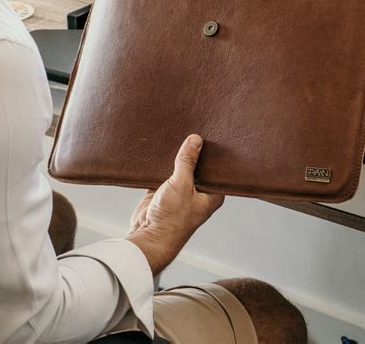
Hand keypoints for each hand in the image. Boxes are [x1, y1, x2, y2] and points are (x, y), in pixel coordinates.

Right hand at [126, 135, 223, 274]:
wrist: (148, 237)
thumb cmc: (173, 219)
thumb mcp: (182, 185)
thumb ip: (187, 162)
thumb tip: (196, 139)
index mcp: (211, 194)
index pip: (215, 168)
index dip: (213, 152)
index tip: (211, 133)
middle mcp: (198, 193)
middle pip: (197, 166)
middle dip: (193, 152)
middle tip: (191, 129)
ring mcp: (180, 192)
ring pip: (179, 169)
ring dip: (176, 158)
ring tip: (175, 134)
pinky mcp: (162, 192)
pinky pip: (163, 173)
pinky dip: (160, 164)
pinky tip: (159, 149)